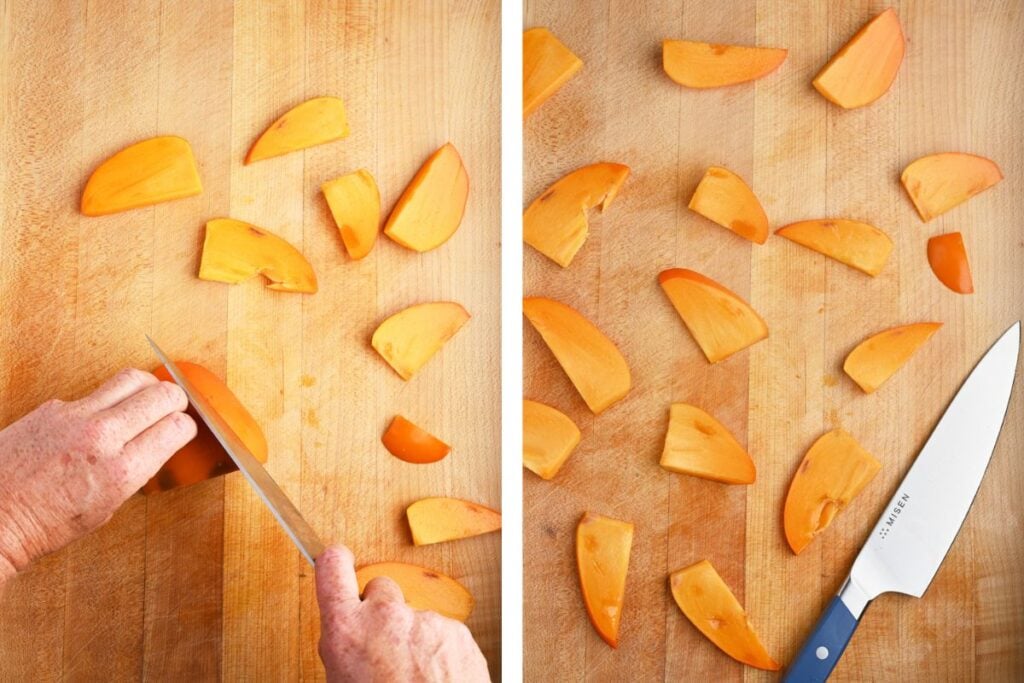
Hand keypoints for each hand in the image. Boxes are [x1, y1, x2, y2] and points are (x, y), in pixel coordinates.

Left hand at [0, 368, 196, 579]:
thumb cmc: (44, 522)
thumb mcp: (107, 507)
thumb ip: (135, 470)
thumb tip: (155, 443)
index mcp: (121, 470)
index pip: (176, 427)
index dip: (186, 427)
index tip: (182, 429)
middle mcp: (102, 437)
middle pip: (162, 394)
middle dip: (176, 399)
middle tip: (173, 406)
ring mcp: (76, 416)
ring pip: (132, 378)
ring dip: (147, 386)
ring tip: (147, 396)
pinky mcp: (53, 406)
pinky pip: (93, 392)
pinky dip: (105, 402)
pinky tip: (99, 418)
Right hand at [315, 545, 489, 681]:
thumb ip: (345, 653)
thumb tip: (347, 647)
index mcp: (347, 631)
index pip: (331, 569)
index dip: (334, 563)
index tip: (336, 560)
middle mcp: (387, 616)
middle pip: (380, 590)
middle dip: (381, 613)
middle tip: (383, 650)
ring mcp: (426, 621)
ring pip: (415, 618)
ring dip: (414, 640)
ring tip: (414, 680)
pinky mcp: (458, 632)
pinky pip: (443, 634)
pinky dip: (441, 653)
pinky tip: (436, 682)